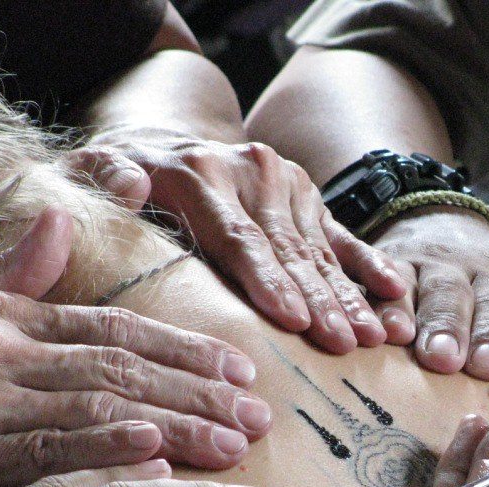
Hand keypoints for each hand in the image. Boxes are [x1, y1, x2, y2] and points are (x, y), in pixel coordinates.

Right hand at [0, 287, 270, 486]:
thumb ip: (13, 274)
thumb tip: (59, 224)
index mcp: (5, 317)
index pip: (117, 327)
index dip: (185, 348)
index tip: (241, 370)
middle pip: (124, 365)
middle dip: (199, 390)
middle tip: (260, 416)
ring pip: (100, 406)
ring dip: (174, 424)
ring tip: (235, 444)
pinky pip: (44, 448)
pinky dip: (103, 448)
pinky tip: (156, 456)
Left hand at [64, 134, 405, 351]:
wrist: (167, 140)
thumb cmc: (127, 177)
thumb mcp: (95, 170)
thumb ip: (105, 179)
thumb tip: (130, 186)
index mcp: (200, 174)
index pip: (238, 237)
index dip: (267, 281)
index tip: (291, 321)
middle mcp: (251, 173)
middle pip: (288, 249)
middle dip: (318, 300)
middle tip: (343, 343)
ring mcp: (287, 185)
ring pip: (319, 250)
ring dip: (348, 295)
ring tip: (370, 336)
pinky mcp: (309, 198)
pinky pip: (342, 235)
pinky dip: (369, 264)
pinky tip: (393, 291)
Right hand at [368, 209, 488, 378]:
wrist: (454, 240)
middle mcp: (458, 268)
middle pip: (452, 293)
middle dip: (448, 325)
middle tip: (445, 359)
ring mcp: (413, 267)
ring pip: (404, 284)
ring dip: (400, 310)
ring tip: (397, 340)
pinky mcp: (376, 271)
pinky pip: (361, 280)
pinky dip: (357, 297)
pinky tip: (354, 322)